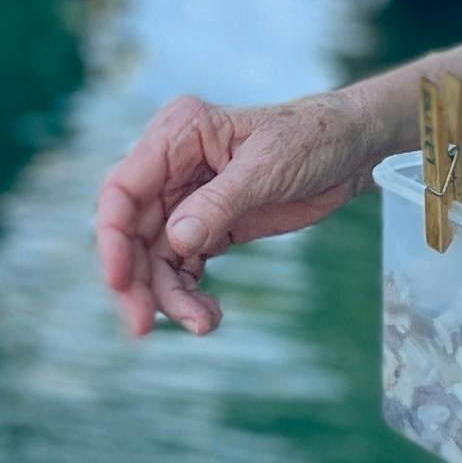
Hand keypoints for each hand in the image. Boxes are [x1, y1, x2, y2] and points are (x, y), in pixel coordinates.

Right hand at [93, 86, 389, 337]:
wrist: (349, 152)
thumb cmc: (312, 140)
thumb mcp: (268, 168)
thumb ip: (219, 204)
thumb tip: (176, 242)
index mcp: (177, 135)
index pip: (122, 189)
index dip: (112, 237)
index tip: (119, 281)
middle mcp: (171, 167)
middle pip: (131, 233)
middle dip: (136, 281)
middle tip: (144, 327)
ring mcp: (186, 200)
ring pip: (154, 258)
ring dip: (168, 297)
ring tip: (202, 324)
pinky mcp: (206, 226)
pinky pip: (182, 268)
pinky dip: (188, 296)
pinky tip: (209, 315)